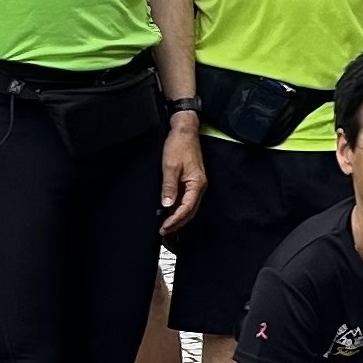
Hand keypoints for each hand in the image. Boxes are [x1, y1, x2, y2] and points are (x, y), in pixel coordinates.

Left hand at [159, 117, 206, 234]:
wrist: (184, 131)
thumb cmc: (179, 145)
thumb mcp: (170, 167)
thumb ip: (169, 187)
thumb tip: (166, 205)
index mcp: (197, 184)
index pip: (187, 208)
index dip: (175, 220)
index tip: (164, 228)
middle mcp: (199, 186)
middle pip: (190, 211)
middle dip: (177, 223)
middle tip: (163, 232)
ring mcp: (196, 184)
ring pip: (188, 207)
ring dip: (177, 217)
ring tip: (165, 226)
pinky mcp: (191, 181)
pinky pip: (186, 199)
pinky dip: (178, 208)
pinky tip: (168, 212)